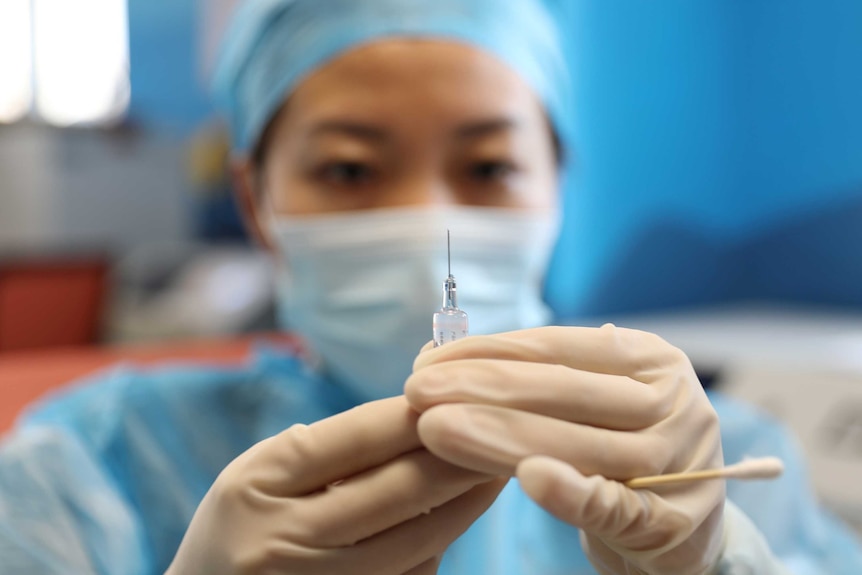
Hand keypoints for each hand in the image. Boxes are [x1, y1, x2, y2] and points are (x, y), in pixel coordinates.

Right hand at [167, 396, 505, 574]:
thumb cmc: (240, 524)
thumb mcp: (260, 473)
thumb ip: (328, 447)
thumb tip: (422, 411)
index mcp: (256, 486)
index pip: (352, 439)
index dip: (413, 414)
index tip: (458, 389)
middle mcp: (282, 541)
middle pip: (396, 490)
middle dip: (459, 453)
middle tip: (505, 422)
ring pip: (418, 538)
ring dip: (467, 499)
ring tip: (499, 464)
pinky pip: (412, 574)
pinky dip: (441, 540)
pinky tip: (462, 511)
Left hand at [405, 324, 724, 574]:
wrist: (686, 522)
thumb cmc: (622, 444)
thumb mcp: (595, 398)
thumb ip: (538, 378)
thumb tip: (444, 356)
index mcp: (650, 359)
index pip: (559, 346)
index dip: (489, 351)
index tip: (428, 361)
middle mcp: (671, 401)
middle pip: (565, 391)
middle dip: (482, 388)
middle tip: (417, 392)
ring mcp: (676, 463)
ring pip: (580, 445)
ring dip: (501, 436)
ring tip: (437, 430)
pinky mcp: (670, 522)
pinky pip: (612, 503)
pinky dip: (570, 491)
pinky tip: (529, 479)